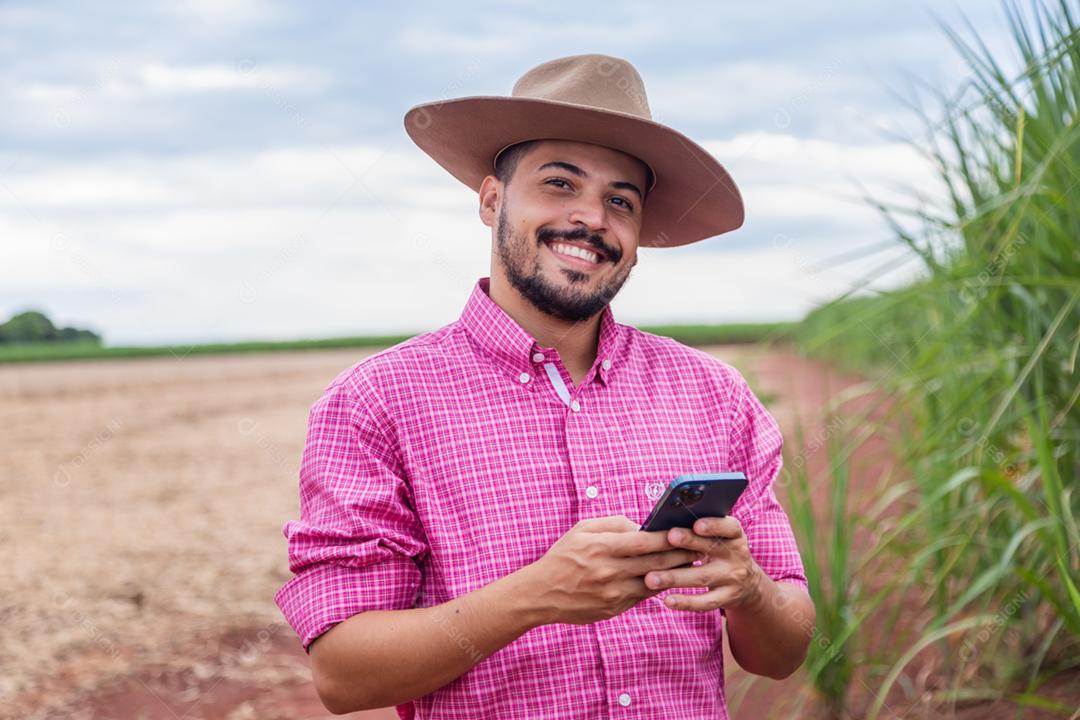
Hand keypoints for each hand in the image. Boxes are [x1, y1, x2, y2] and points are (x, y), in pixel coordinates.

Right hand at [520, 515, 701, 625]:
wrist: (541, 593)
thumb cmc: (562, 556)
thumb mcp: (582, 530)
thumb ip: (613, 524)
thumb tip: (642, 526)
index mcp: (602, 548)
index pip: (645, 542)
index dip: (669, 537)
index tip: (685, 531)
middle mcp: (610, 572)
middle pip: (656, 563)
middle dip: (680, 555)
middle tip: (698, 548)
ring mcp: (613, 594)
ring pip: (654, 583)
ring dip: (674, 574)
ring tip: (689, 564)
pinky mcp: (613, 609)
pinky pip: (641, 597)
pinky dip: (656, 587)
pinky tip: (666, 579)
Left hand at [643, 516, 765, 612]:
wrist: (747, 584)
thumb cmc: (719, 552)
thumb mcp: (719, 537)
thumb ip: (699, 529)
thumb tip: (666, 520)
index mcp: (734, 535)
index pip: (730, 527)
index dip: (714, 525)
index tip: (696, 523)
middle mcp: (736, 555)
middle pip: (711, 548)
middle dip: (690, 541)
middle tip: (669, 536)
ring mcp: (732, 579)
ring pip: (702, 577)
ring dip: (675, 577)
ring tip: (651, 578)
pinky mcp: (726, 598)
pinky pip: (705, 602)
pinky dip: (686, 602)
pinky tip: (667, 601)